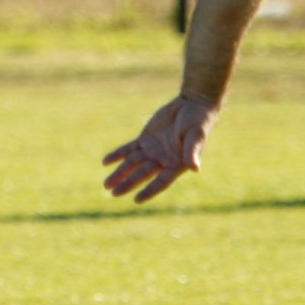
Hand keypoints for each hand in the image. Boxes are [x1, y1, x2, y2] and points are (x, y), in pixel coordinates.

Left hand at [101, 93, 218, 202]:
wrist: (192, 104)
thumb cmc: (198, 121)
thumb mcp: (196, 135)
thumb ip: (192, 152)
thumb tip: (194, 168)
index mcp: (177, 164)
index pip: (161, 182)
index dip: (149, 191)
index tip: (136, 200)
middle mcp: (163, 160)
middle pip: (142, 175)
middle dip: (128, 184)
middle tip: (113, 193)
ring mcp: (152, 150)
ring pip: (132, 164)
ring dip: (119, 173)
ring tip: (106, 184)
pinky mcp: (145, 139)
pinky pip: (128, 149)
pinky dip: (117, 155)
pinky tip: (106, 162)